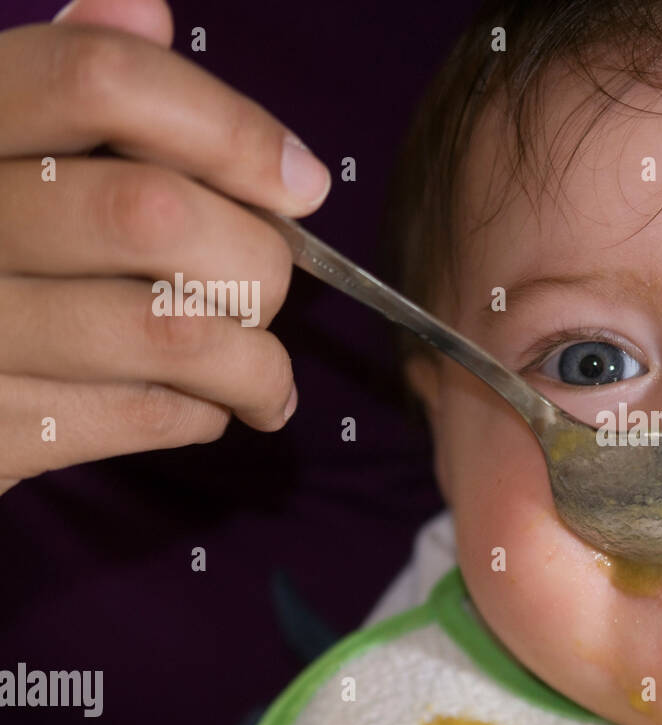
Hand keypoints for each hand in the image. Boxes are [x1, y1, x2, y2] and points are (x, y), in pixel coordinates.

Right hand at [0, 0, 331, 495]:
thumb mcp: (7, 145)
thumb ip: (73, 80)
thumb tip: (143, 7)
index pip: (101, 80)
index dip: (228, 127)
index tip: (301, 183)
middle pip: (155, 213)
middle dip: (256, 261)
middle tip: (268, 289)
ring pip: (172, 333)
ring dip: (255, 361)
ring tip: (263, 374)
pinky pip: (147, 416)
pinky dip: (206, 414)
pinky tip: (201, 405)